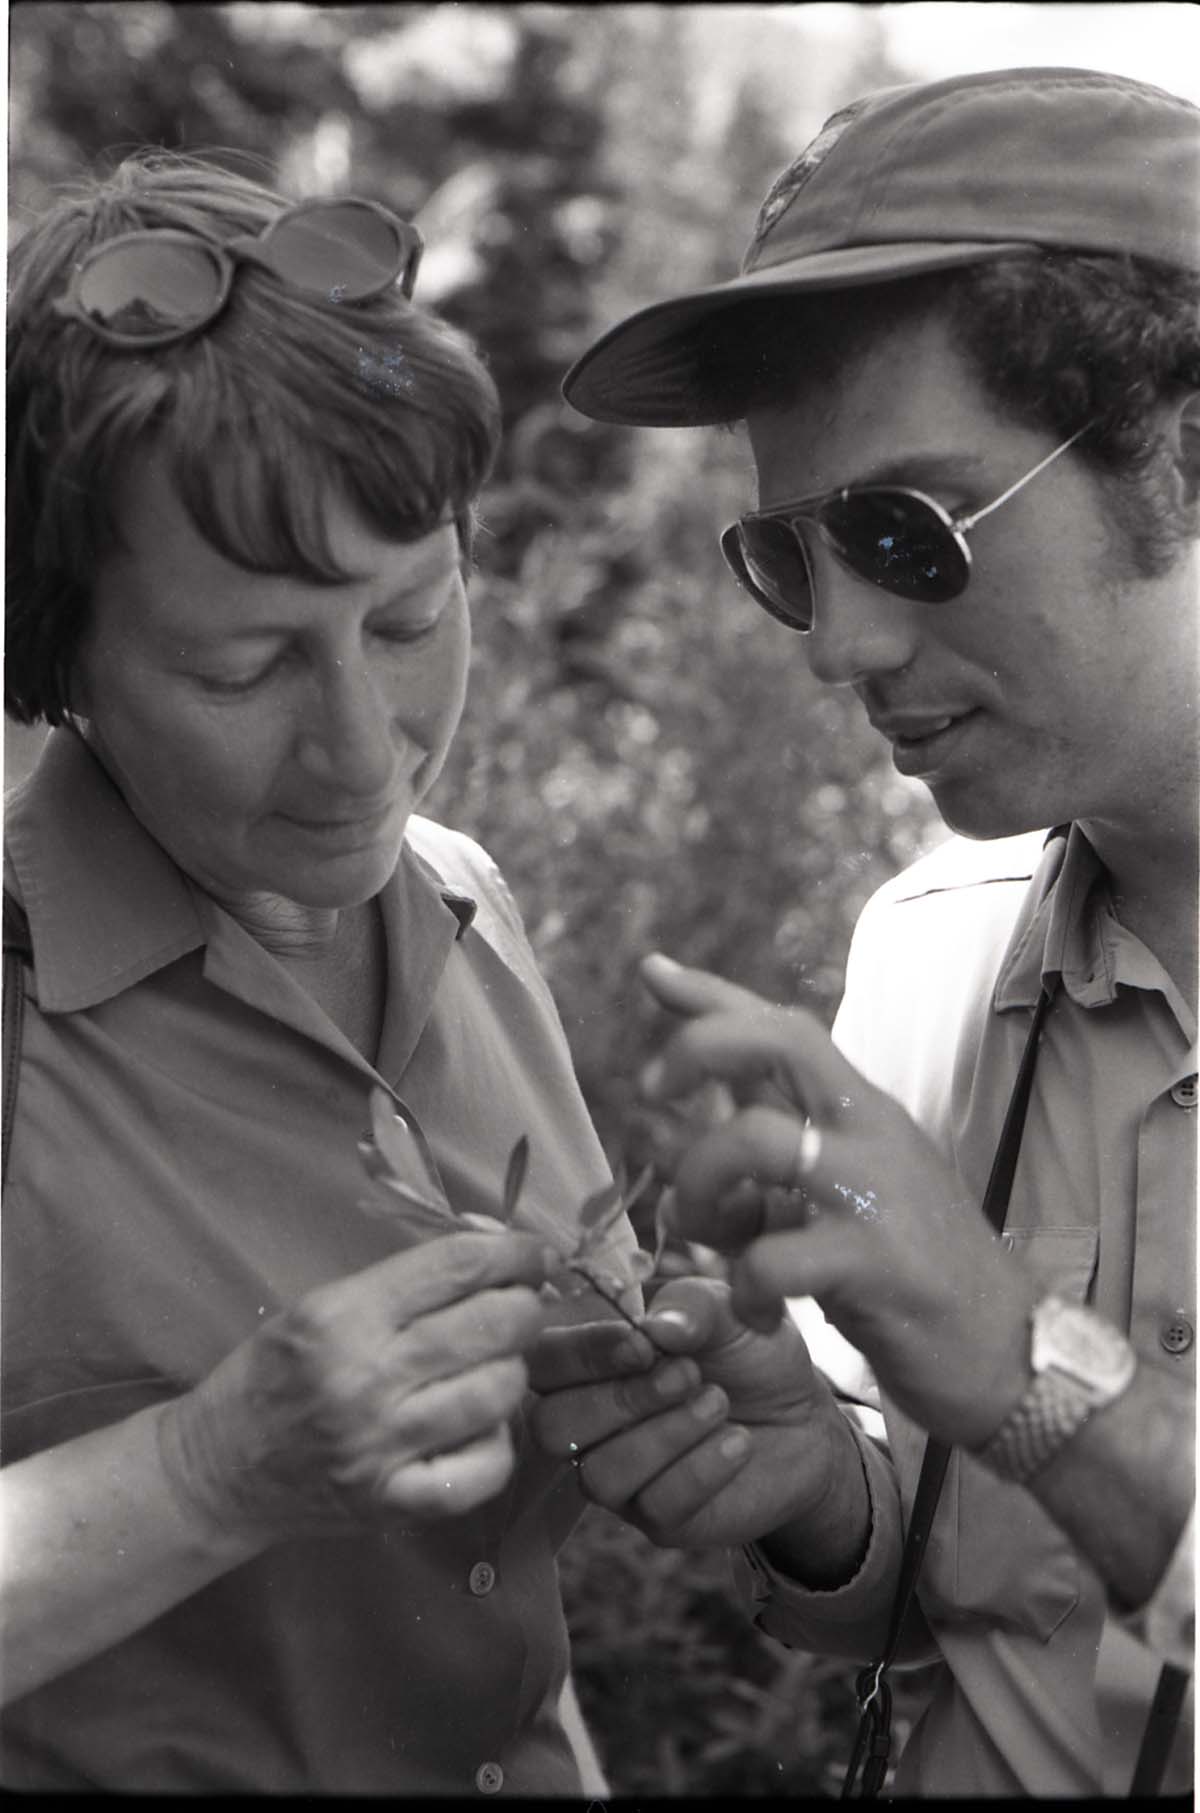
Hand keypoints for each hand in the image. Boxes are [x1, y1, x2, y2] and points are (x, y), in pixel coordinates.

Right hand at [156, 1231, 552, 1539]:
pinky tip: (483, 1425)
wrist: (217, 1472)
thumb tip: (491, 1262)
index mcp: (341, 1317)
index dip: (512, 1253)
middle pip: (490, 1326)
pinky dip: (499, 1441)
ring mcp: (382, 1448)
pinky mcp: (394, 1503)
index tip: (534, 1252)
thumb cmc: (271, 1376)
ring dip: (513, 1370)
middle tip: (524, 1306)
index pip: (454, 1267)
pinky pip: (485, 1469)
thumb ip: (400, 1286)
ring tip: (497, 1364)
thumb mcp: (319, 1306)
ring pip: (497, 1393)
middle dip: (524, 1307)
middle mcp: (364, 1380)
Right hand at [528, 1275, 868, 1575]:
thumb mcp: (729, 1311)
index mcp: (590, 1365)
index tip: (644, 1344)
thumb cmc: (749, 1353)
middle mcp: (590, 1427)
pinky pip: (658, 1505)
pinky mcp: (662, 1521)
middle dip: (623, 1400)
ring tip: (718, 1403)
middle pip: (554, 1428)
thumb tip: (658, 1327)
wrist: (806, 1417)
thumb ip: (692, 1305)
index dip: (583, 1355)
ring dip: (666, 1435)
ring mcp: (622, 1479)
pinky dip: (703, 1468)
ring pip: (601, 1475)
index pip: (544, 1365)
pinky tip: (739, 1442)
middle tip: (689, 1374)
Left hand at [639, 953, 1037, 1448]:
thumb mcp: (840, 1197)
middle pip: (779, 1041)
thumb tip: (680, 1137)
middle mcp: (871, 1133)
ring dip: (700, 1186)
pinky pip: (774, 1256)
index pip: (782, 1026)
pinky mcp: (878, 1263)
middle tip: (653, 1092)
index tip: (653, 970)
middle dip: (699, 1048)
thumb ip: (767, 1161)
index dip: (712, 995)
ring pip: (756, 1140)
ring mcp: (877, 1193)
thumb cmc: (913, 1275)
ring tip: (702, 1235)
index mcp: (861, 1113)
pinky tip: (759, 1309)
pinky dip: (744, 1286)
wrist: (1014, 1357)